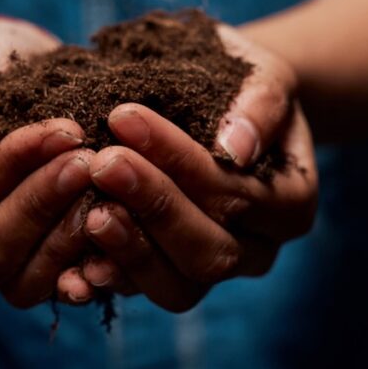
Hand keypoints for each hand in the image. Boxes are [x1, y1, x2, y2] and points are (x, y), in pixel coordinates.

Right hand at [0, 17, 96, 307]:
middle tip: (89, 160)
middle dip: (43, 203)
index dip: (8, 171)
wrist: (10, 78)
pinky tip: (125, 235)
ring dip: (69, 239)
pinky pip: (61, 289)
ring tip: (109, 192)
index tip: (61, 131)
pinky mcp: (38, 270)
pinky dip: (93, 270)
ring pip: (23, 282)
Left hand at [57, 25, 317, 311]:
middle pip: (211, 251)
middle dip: (153, 205)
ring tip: (90, 212)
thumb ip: (261, 103)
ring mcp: (212, 271)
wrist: (221, 103)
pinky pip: (141, 294)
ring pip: (179, 287)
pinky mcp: (170, 279)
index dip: (180, 161)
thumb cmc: (242, 83)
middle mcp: (258, 250)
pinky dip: (108, 279)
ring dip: (130, 250)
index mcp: (291, 203)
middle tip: (102, 162)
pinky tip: (76, 261)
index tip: (123, 117)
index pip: (237, 193)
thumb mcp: (261, 75)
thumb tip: (236, 147)